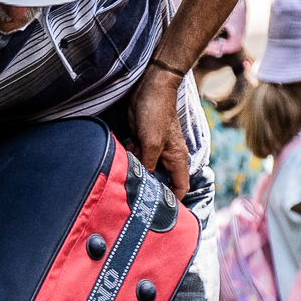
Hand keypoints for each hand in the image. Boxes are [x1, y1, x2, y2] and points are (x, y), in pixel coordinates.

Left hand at [130, 63, 191, 196]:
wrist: (150, 88)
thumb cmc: (156, 113)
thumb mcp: (152, 143)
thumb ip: (148, 165)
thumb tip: (144, 183)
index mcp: (177, 159)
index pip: (181, 187)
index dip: (174, 200)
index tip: (161, 211)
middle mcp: (168, 157)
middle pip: (162, 181)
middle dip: (151, 190)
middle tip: (136, 204)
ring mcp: (154, 150)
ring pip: (146, 171)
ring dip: (137, 176)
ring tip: (124, 190)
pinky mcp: (142, 142)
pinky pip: (136, 159)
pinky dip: (130, 163)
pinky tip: (119, 168)